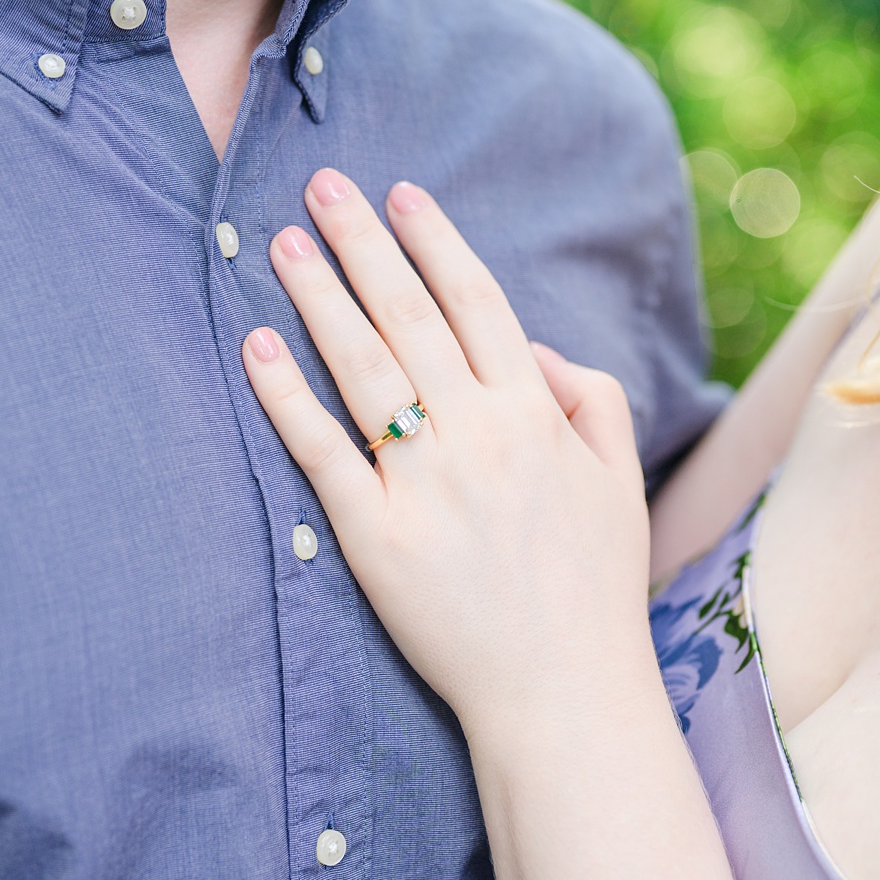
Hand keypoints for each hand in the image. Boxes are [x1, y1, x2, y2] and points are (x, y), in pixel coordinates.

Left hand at [241, 170, 653, 729]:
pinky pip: (323, 452)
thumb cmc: (594, 589)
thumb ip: (591, 401)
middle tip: (320, 187)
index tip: (400, 194)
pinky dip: (287, 396)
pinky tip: (258, 347)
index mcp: (538, 416)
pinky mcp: (376, 537)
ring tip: (283, 243)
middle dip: (364, 245)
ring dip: (321, 298)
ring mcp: (425, 485)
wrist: (564, 692)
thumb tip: (538, 351)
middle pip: (411, 318)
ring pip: (364, 369)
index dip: (436, 243)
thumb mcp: (621, 482)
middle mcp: (480, 436)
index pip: (478, 304)